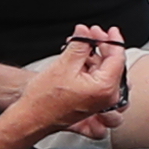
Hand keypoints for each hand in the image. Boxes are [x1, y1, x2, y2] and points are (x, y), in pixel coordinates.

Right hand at [0, 37, 128, 141]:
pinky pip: (99, 84)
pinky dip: (92, 71)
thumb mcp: (64, 64)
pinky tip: (80, 64)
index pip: (118, 58)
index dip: (113, 40)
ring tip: (81, 51)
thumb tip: (85, 32)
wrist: (30, 118)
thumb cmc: (44, 99)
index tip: (109, 31)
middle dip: (102, 48)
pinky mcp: (93, 105)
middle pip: (114, 66)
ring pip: (107, 74)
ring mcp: (101, 104)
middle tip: (90, 37)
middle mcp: (108, 99)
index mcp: (105, 89)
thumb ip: (80, 44)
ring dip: (96, 59)